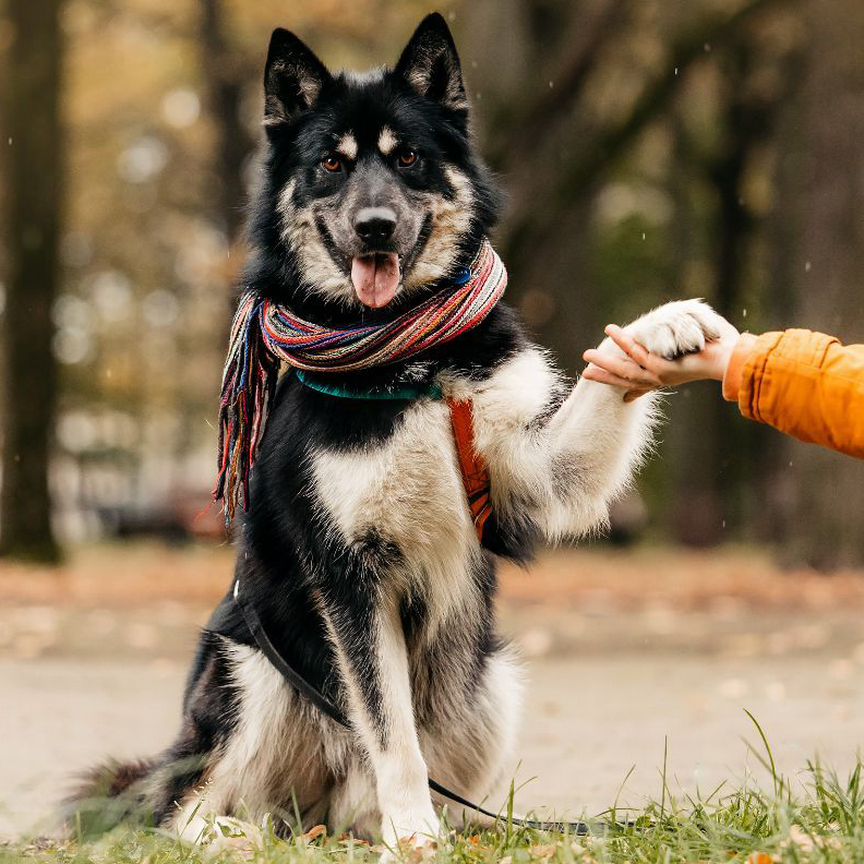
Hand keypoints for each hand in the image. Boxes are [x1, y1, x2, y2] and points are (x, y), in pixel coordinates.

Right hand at [582, 314, 740, 401]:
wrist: (735, 361)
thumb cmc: (725, 354)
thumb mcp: (703, 351)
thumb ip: (693, 345)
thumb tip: (699, 337)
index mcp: (671, 379)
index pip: (643, 388)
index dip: (628, 392)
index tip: (620, 397)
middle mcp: (663, 380)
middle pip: (626, 381)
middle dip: (605, 377)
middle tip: (585, 373)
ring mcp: (661, 376)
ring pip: (625, 370)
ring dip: (605, 361)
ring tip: (587, 355)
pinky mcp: (662, 370)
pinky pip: (637, 354)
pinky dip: (623, 342)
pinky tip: (611, 332)